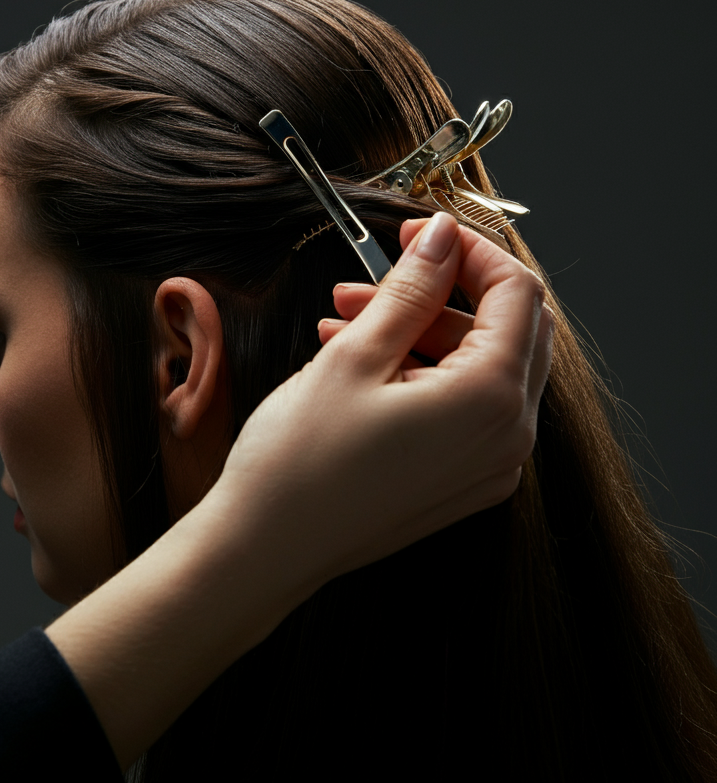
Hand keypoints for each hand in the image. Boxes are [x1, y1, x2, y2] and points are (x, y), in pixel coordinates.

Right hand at [216, 211, 552, 587]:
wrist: (265, 549)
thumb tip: (441, 238)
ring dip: (421, 330)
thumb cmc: (300, 462)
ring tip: (345, 316)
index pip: (517, 295)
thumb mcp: (356, 356)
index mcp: (491, 400)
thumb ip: (412, 289)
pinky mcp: (459, 483)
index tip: (421, 233)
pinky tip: (360, 359)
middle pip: (505, 330)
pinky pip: (460, 408)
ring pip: (476, 368)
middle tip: (379, 272)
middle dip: (442, 289)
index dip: (471, 250)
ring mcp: (487, 467)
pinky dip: (420, 372)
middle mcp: (507, 438)